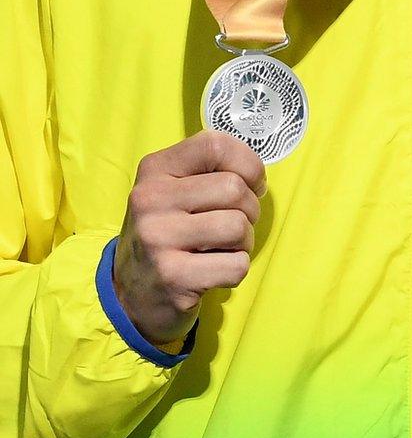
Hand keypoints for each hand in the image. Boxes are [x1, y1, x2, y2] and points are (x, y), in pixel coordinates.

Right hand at [112, 130, 265, 347]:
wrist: (129, 292)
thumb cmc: (168, 233)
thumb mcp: (175, 191)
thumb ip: (210, 171)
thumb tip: (257, 175)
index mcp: (155, 170)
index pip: (215, 145)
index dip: (248, 164)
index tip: (250, 184)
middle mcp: (150, 200)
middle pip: (234, 188)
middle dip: (249, 210)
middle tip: (231, 226)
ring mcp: (158, 239)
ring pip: (238, 226)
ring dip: (243, 242)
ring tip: (221, 249)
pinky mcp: (172, 277)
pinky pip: (236, 265)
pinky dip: (235, 270)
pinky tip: (211, 272)